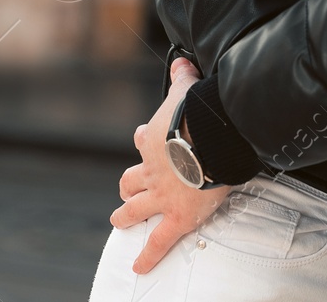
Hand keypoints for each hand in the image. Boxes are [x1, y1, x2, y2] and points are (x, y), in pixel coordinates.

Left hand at [109, 57, 233, 273]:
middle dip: (127, 185)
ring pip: (134, 209)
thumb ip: (182, 76)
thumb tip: (182, 60)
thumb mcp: (186, 89)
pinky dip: (148, 255)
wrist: (207, 138)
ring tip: (120, 221)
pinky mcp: (175, 217)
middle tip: (125, 192)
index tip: (141, 139)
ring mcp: (160, 195)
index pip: (142, 140)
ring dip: (126, 215)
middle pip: (130, 179)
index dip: (142, 141)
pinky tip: (140, 266)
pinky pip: (159, 241)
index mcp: (154, 139)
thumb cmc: (199, 113)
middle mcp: (151, 169)